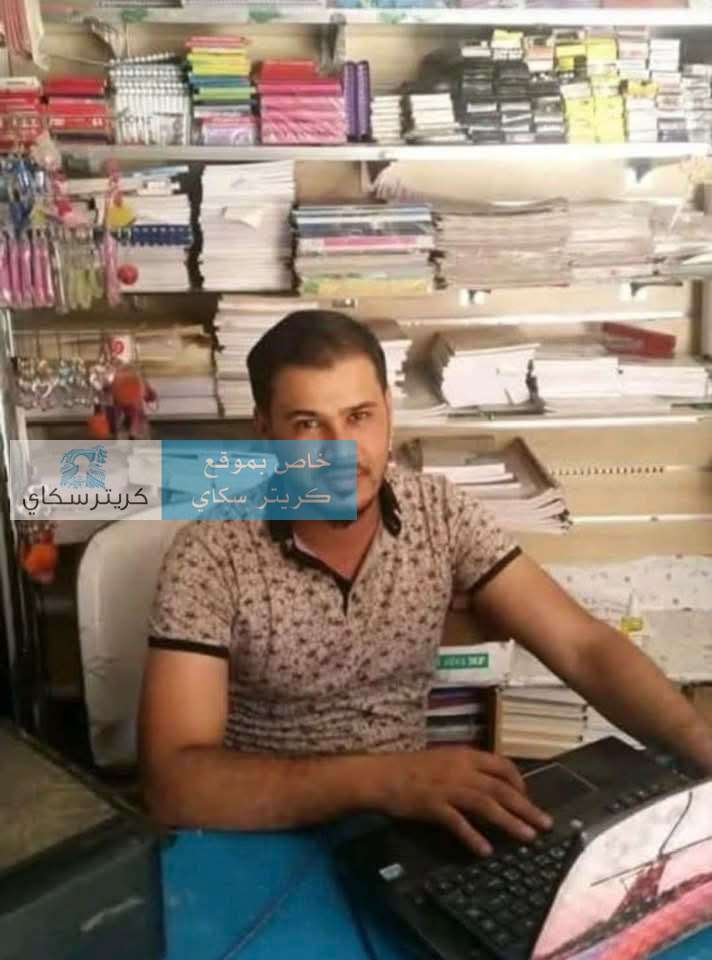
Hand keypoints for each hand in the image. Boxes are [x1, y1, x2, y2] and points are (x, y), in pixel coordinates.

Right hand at [378, 747, 552, 855]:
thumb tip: (488, 784)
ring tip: (527, 837)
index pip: (502, 766)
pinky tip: (485, 851)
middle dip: (526, 806)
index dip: (520, 783)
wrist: (382, 775)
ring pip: (487, 804)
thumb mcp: (443, 760)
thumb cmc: (410, 768)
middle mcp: (461, 769)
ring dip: (510, 821)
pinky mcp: (434, 804)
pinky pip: (458, 822)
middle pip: (501, 788)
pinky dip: (473, 836)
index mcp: (465, 755)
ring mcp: (448, 787)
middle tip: (545, 824)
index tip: (528, 798)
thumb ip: (465, 769)